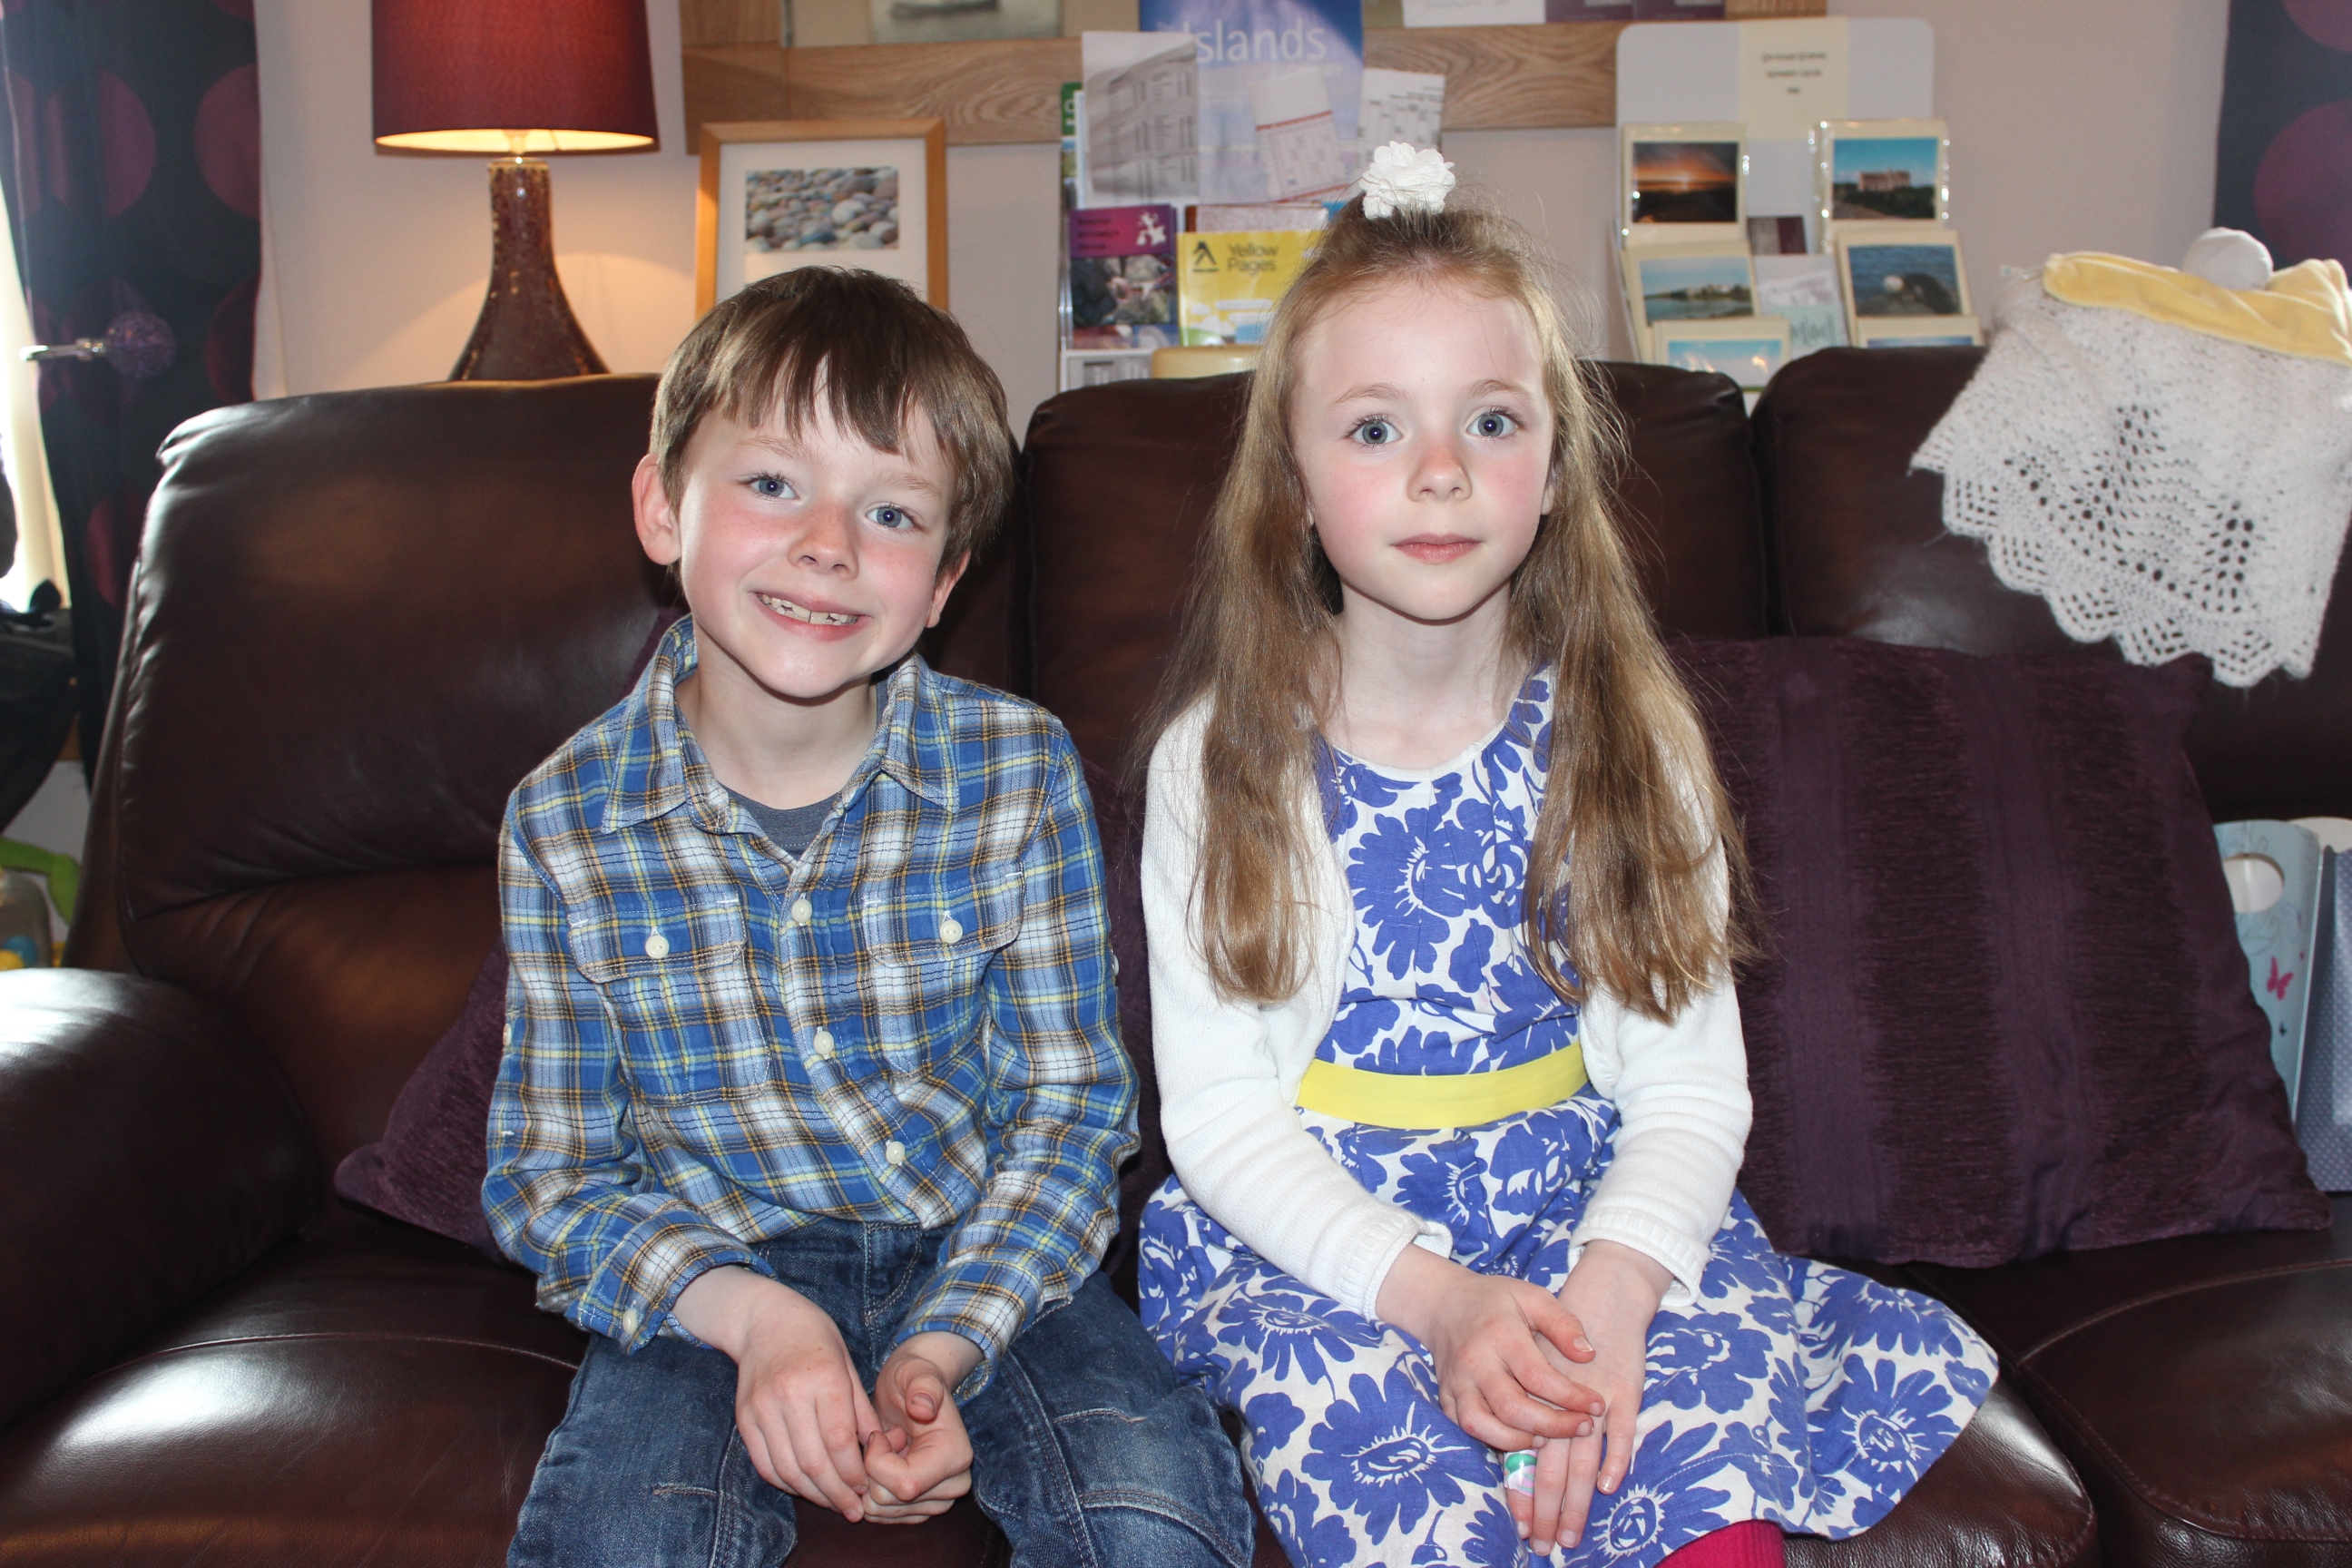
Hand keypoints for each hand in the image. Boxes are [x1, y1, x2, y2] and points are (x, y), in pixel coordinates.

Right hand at [673, 1265, 880, 1519]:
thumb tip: (880, 1452)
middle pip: (812, 1461)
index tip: (868, 1488)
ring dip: (811, 1494)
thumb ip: (862, 1411)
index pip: (839, 1441)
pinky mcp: (744, 1418)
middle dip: (836, 1493)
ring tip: (832, 1503)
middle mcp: (789, 1394)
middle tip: (854, 1509)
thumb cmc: (816, 1338)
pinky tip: (804, 1488)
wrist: (763, 1319)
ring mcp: (761, 1407)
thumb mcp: (849, 1365)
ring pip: (786, 1469)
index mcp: (822, 1378)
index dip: (854, 1473)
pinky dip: (785, 1483)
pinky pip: (764, 1463)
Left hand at [862, 1331, 980, 1522]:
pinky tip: (884, 1464)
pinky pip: (880, 1515)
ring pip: (881, 1511)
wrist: (913, 1393)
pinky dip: (872, 1490)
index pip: (904, 1485)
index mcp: (956, 1456)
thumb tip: (923, 1408)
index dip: (876, 1462)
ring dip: (871, 1480)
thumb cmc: (911, 1379)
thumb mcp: (913, 1372)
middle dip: (871, 1470)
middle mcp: (955, 1485)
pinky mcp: (922, 1510)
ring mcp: (939, 1501)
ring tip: (887, 1450)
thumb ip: (921, 1386)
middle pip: (889, 1501)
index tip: (876, 1434)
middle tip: (885, 1439)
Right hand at [1376, 1244, 1603, 1450]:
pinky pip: (1468, 1428)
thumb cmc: (1496, 1301)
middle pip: (1513, 1408)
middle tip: (1584, 1428)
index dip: (1572, 1397)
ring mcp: (1457, 1383)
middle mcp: (1475, 1362)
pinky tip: (1522, 1435)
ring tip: (1549, 1438)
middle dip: (1554, 1426)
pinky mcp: (1446, 1397)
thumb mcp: (1533, 1297)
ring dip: (1520, 1441)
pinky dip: (1495, 1439)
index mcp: (1499, 1334)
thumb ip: (1563, 1323)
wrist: (1444, 1304)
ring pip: (1484, 1426)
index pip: (1538, 1376)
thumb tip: (1588, 1355)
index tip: (1598, 1405)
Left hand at [1508, 1241, 1669, 1555]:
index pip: (1525, 1457)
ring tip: (1570, 1535)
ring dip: (1577, 1501)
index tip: (1521, 1528)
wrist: (1603, 1292)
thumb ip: (1530, 1406)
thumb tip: (1522, 1455)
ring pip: (1582, 1458)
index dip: (1524, 1494)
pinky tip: (1609, 1486)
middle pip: (1552, 1467)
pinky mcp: (1625, 1389)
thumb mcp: (1535, 1364)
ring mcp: (1596, 1398)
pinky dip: (1616, 1457)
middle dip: (1547, 1511)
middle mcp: (1562, 1404)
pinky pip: (1621, 1430)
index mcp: (1536, 1400)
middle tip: (1544, 1546)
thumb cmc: (1562, 1332)